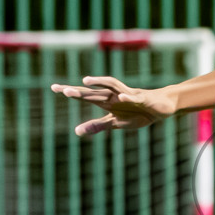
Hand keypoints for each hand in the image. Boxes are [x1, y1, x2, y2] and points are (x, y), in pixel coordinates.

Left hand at [50, 76, 176, 135]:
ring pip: (110, 88)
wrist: (161, 107)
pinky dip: (126, 97)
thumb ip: (97, 126)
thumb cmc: (137, 113)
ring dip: (98, 84)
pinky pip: (132, 98)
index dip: (71, 92)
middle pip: (94, 92)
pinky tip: (119, 98)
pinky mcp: (141, 99)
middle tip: (62, 90)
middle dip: (79, 91)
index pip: (85, 96)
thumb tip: (76, 131)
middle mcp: (113, 96)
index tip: (53, 87)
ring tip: (84, 82)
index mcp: (106, 103)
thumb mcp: (115, 123)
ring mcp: (126, 96)